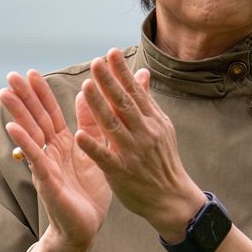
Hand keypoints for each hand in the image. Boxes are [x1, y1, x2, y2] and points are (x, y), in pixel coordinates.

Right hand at [0, 69, 111, 248]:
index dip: (41, 94)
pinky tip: (13, 128)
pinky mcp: (47, 181)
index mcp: (63, 144)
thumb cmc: (89, 192)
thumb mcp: (95, 152)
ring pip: (31, 135)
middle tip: (11, 74)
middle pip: (36, 119)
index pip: (50, 113)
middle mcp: (50, 151)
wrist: (87, 227)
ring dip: (18, 113)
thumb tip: (87, 95)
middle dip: (24, 97)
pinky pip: (35, 159)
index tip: (32, 72)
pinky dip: (24, 142)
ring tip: (6, 93)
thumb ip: (92, 124)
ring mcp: (46, 165)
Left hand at [74, 48, 203, 237]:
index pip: (135, 92)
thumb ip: (147, 101)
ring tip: (86, 87)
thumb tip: (142, 73)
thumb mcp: (161, 128)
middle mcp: (145, 133)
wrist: (172, 198)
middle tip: (96, 62)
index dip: (122, 72)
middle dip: (109, 82)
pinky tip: (79, 135)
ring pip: (113, 126)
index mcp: (153, 121)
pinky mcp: (122, 172)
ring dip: (99, 106)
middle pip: (124, 104)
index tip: (110, 53)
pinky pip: (105, 158)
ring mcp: (133, 153)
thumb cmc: (162, 160)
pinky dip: (93, 147)